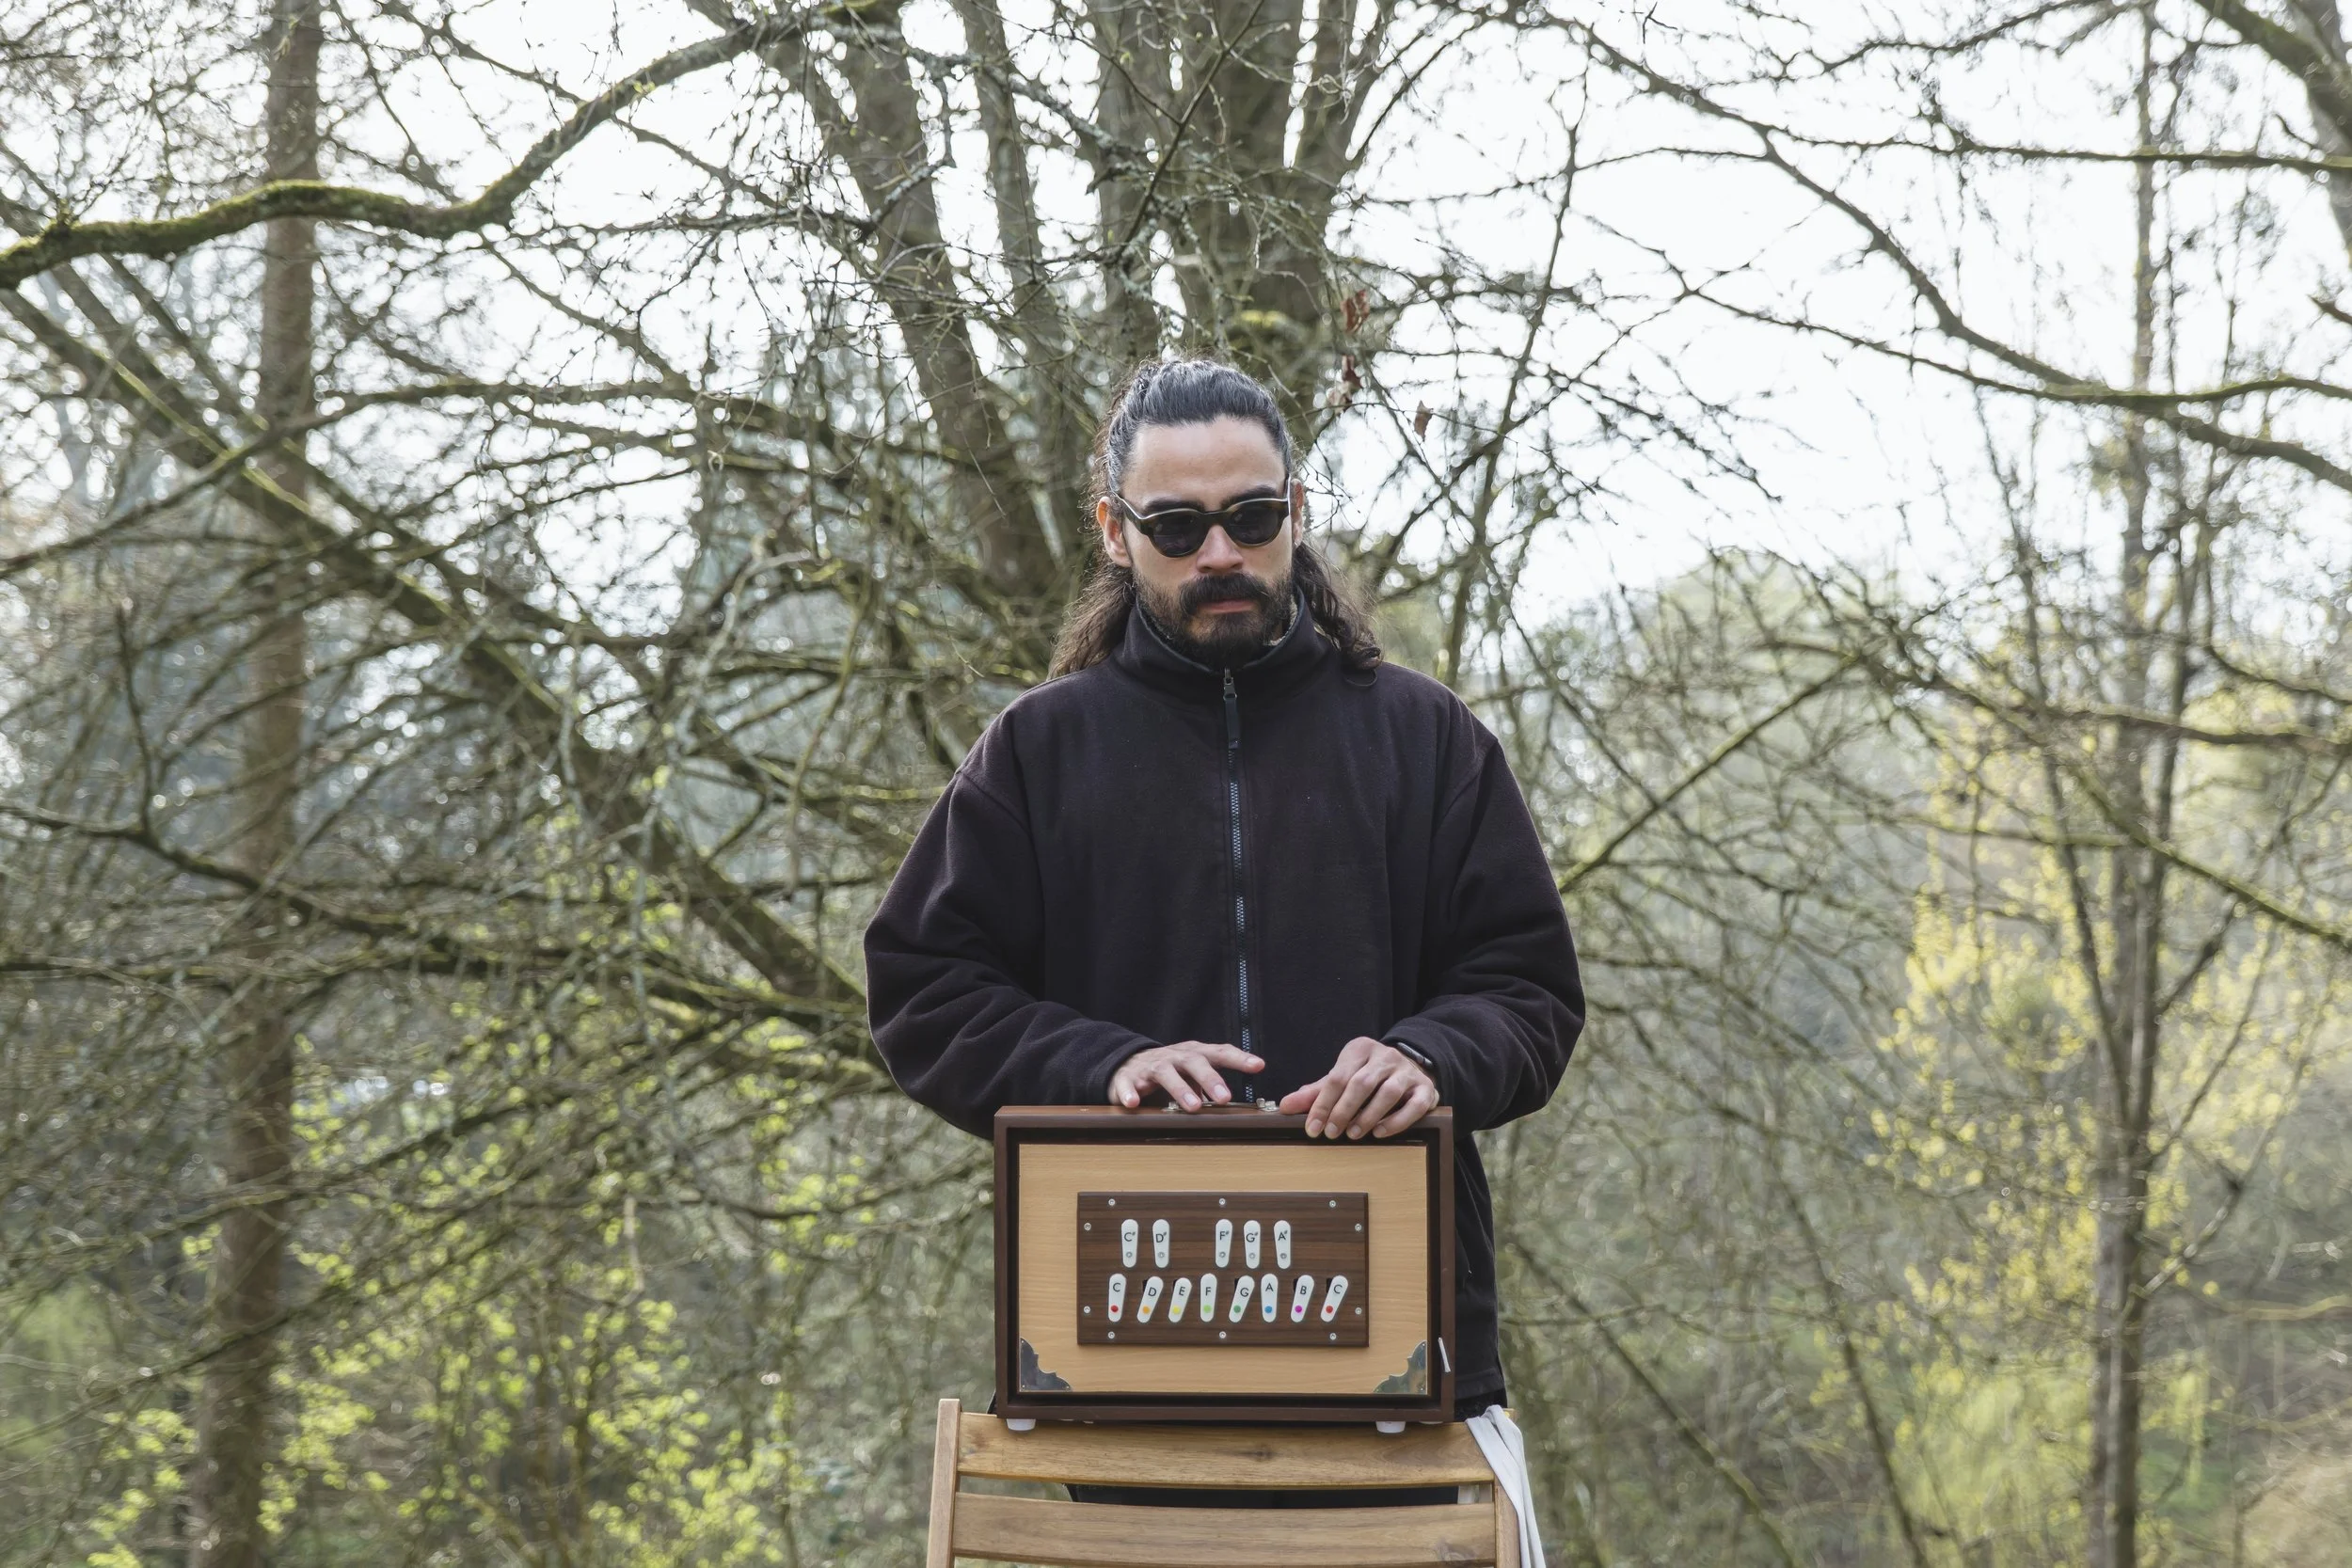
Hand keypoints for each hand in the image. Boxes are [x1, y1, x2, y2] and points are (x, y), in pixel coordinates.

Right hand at [1109, 1041, 1262, 1110]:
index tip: (1258, 1065)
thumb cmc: (1169, 1071)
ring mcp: (1150, 1065)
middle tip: (1225, 1098)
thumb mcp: (1192, 1074)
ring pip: (1166, 1073)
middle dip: (1210, 1078)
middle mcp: (1174, 1057)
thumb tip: (1239, 1110)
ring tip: (1194, 1106)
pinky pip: (1128, 1083)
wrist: (1127, 1064)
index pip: (1219, 1053)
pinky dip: (1130, 1092)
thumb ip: (1212, 1088)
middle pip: (1194, 1061)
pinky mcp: (1128, 1077)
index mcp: (1193, 1054)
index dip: (1239, 1058)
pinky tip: (1134, 1103)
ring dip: (1180, 1089)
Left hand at [1277, 1037, 1436, 1138]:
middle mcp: (1385, 1056)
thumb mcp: (1342, 1079)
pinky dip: (1396, 1121)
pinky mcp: (1425, 1088)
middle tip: (1332, 1134)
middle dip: (1343, 1111)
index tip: (1313, 1128)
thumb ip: (1316, 1093)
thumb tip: (1285, 1106)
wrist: (1411, 1068)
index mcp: (1360, 1049)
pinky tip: (1380, 1132)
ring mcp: (1407, 1071)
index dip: (1323, 1104)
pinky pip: (1413, 1105)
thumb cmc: (1369, 1077)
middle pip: (1362, 1083)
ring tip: (1354, 1134)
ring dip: (1368, 1116)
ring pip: (1388, 1092)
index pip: (1338, 1077)